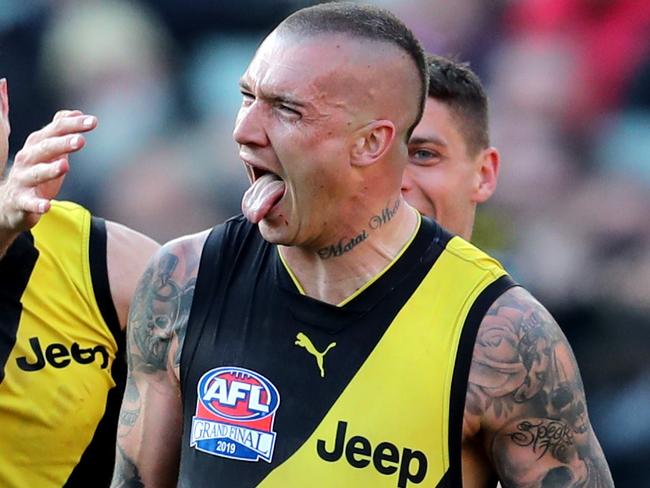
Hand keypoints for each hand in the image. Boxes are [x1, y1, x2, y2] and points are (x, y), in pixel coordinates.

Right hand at [0, 110, 96, 234]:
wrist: (11, 202)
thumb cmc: (35, 172)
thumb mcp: (48, 150)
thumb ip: (59, 131)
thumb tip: (76, 112)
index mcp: (37, 145)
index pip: (55, 130)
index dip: (73, 125)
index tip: (93, 121)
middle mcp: (27, 159)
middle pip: (45, 148)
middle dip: (62, 143)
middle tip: (81, 141)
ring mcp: (22, 180)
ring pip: (36, 173)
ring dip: (50, 170)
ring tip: (65, 166)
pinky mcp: (21, 201)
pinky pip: (29, 203)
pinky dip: (37, 204)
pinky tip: (47, 205)